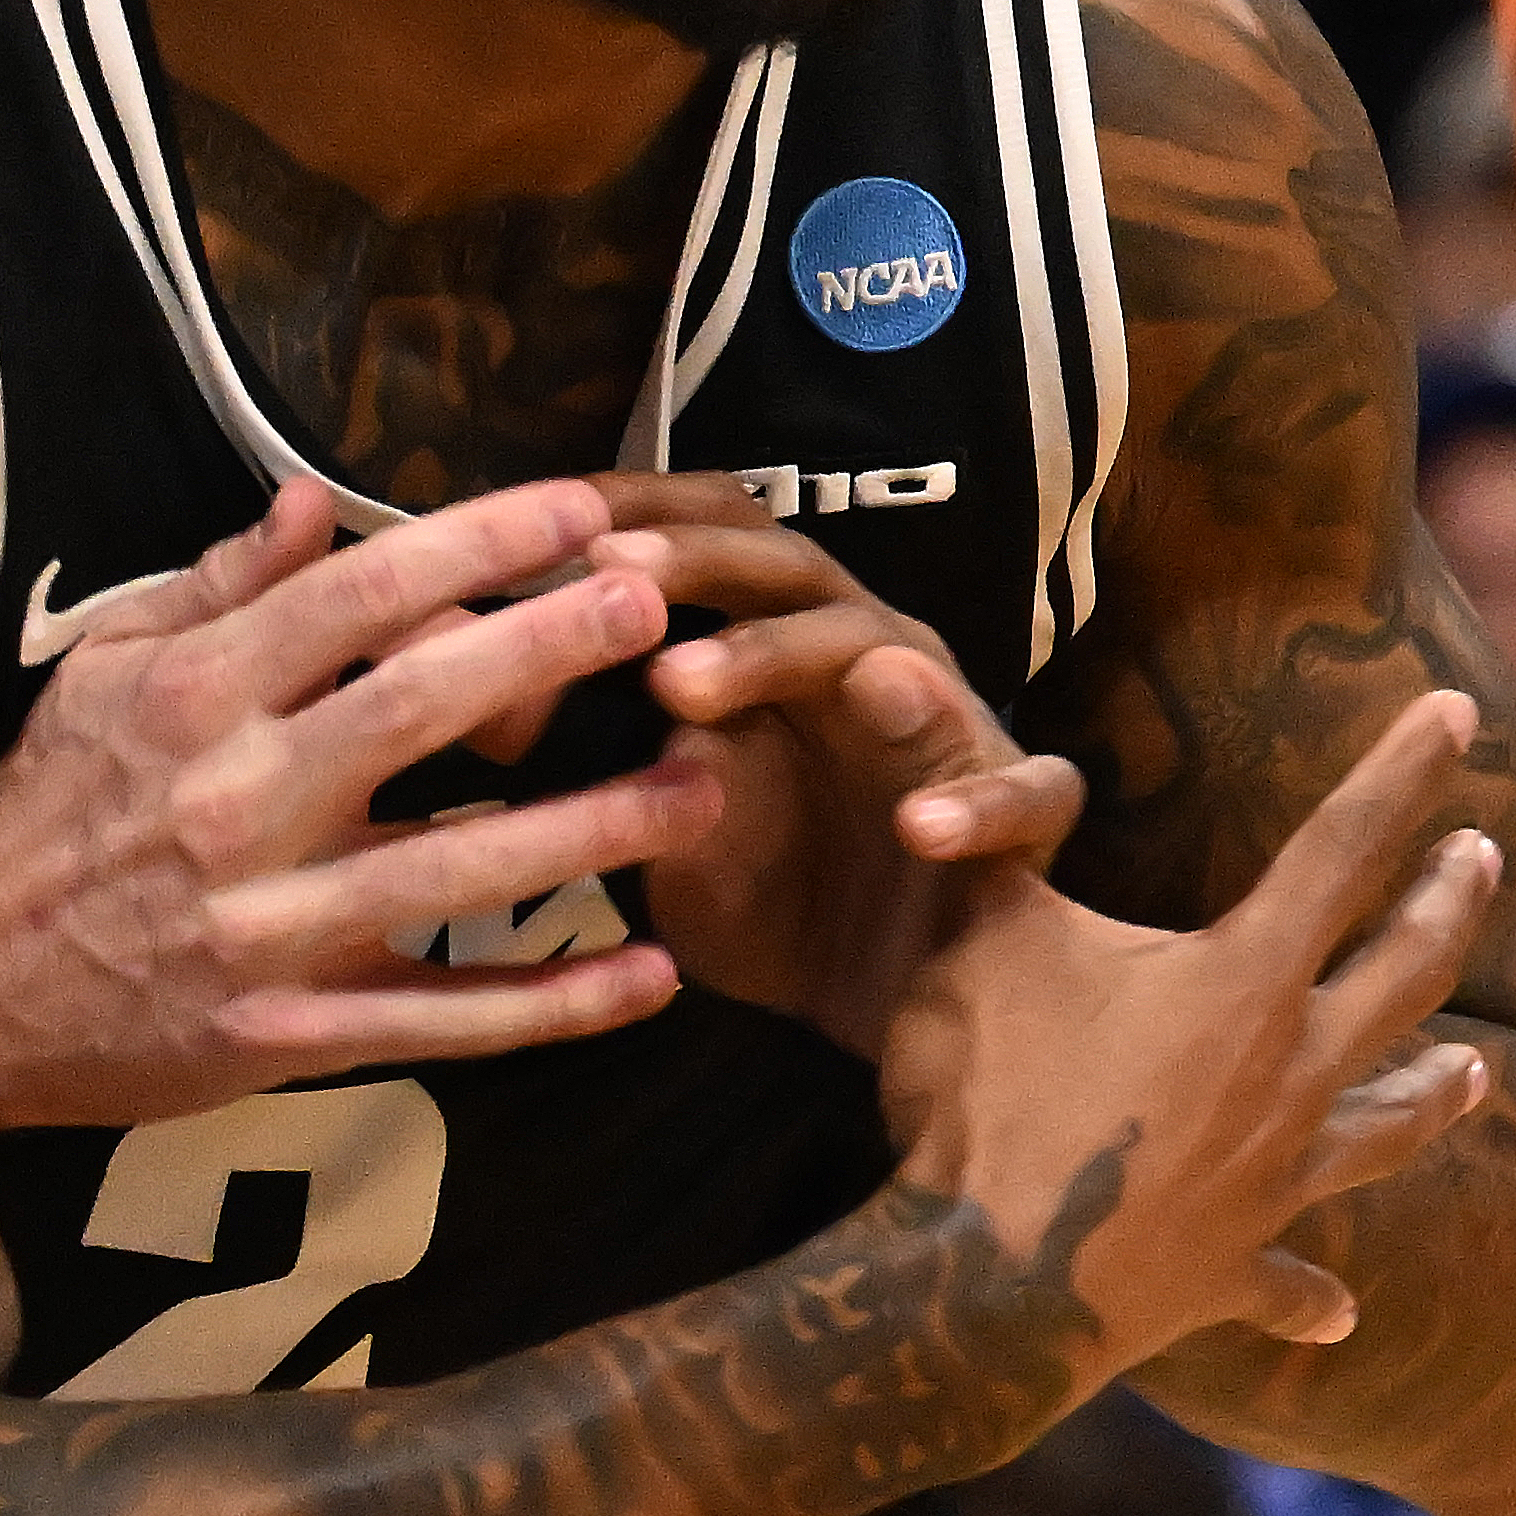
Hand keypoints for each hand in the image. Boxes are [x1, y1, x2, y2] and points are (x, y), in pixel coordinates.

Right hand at [0, 479, 720, 1128]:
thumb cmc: (41, 812)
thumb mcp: (100, 673)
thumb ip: (217, 587)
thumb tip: (313, 499)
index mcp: (193, 698)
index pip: (356, 597)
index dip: (477, 545)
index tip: (579, 509)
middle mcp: (237, 802)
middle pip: (420, 708)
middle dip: (549, 647)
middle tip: (657, 601)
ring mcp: (268, 927)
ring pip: (459, 872)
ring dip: (592, 829)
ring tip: (701, 786)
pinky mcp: (292, 1033)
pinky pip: (446, 1021)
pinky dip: (554, 1006)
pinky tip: (649, 975)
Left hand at [582, 478, 1083, 1051]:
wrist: (900, 1004)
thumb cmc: (776, 894)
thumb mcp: (666, 823)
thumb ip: (601, 750)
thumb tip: (489, 677)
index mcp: (790, 642)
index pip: (722, 536)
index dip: (642, 511)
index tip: (544, 515)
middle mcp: (875, 655)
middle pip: (790, 572)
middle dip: (694, 564)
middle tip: (604, 570)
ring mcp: (954, 725)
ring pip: (888, 655)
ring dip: (782, 659)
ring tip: (682, 688)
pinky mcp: (1027, 807)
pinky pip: (1022, 791)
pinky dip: (977, 806)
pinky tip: (916, 828)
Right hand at [883, 691, 1500, 1365]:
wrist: (979, 1289)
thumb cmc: (984, 1096)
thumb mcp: (979, 935)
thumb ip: (984, 824)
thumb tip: (910, 683)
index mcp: (1242, 979)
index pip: (1340, 847)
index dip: (1399, 770)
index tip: (1456, 710)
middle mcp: (1287, 1075)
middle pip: (1397, 977)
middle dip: (1444, 908)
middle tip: (1483, 858)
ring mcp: (1271, 1183)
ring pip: (1383, 1126)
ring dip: (1435, 1094)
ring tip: (1479, 1070)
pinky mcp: (1230, 1271)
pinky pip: (1289, 1282)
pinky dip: (1313, 1295)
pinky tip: (1341, 1310)